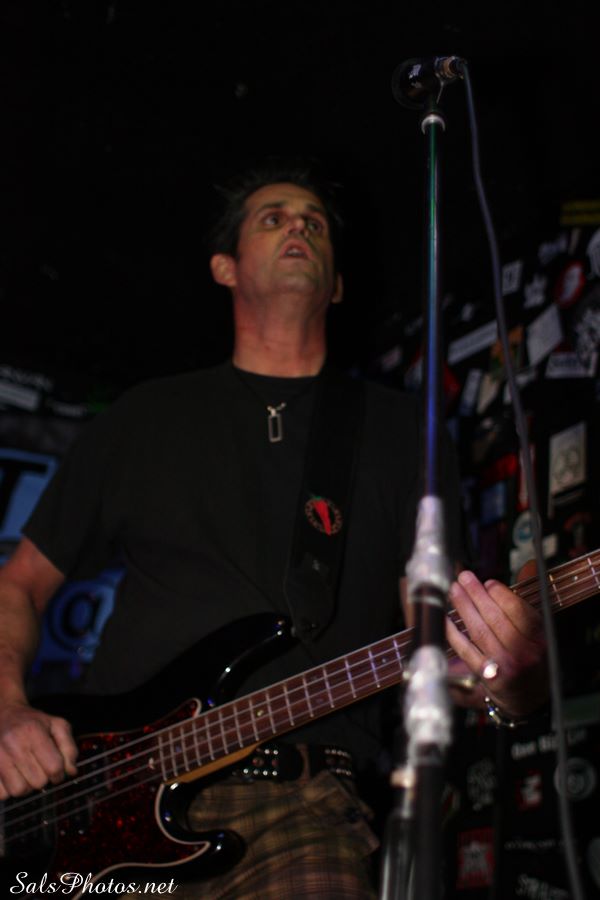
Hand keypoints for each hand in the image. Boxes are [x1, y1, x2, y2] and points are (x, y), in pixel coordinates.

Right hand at [0, 702, 77, 797]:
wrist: (3, 715)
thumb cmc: (32, 722)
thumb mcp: (56, 725)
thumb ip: (69, 747)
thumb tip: (71, 771)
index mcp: (33, 731)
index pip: (54, 766)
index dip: (60, 772)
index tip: (56, 770)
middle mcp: (13, 744)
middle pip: (38, 782)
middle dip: (43, 778)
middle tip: (40, 768)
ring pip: (19, 791)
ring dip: (26, 786)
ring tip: (26, 772)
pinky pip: (2, 794)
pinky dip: (9, 790)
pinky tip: (13, 775)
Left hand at [446, 564, 547, 718]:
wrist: (529, 700)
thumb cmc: (530, 662)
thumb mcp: (537, 636)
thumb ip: (522, 610)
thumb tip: (505, 578)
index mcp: (539, 640)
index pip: (519, 611)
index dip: (500, 594)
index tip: (487, 582)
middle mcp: (524, 654)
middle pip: (496, 619)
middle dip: (477, 594)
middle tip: (464, 578)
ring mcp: (504, 667)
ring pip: (480, 631)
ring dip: (464, 607)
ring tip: (454, 590)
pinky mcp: (486, 677)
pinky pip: (466, 650)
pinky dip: (453, 633)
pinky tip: (445, 618)